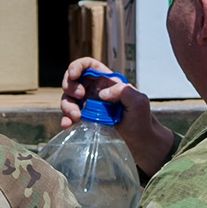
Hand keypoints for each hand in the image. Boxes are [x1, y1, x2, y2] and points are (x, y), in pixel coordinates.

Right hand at [60, 57, 175, 173]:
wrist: (139, 141)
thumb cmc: (141, 119)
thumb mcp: (139, 100)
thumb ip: (123, 91)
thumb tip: (101, 94)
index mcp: (106, 81)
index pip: (88, 66)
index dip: (78, 66)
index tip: (74, 75)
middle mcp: (94, 91)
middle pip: (72, 81)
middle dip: (70, 86)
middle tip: (79, 96)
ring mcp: (87, 106)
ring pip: (68, 99)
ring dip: (67, 106)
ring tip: (76, 116)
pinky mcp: (83, 120)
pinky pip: (68, 117)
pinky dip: (65, 120)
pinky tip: (68, 125)